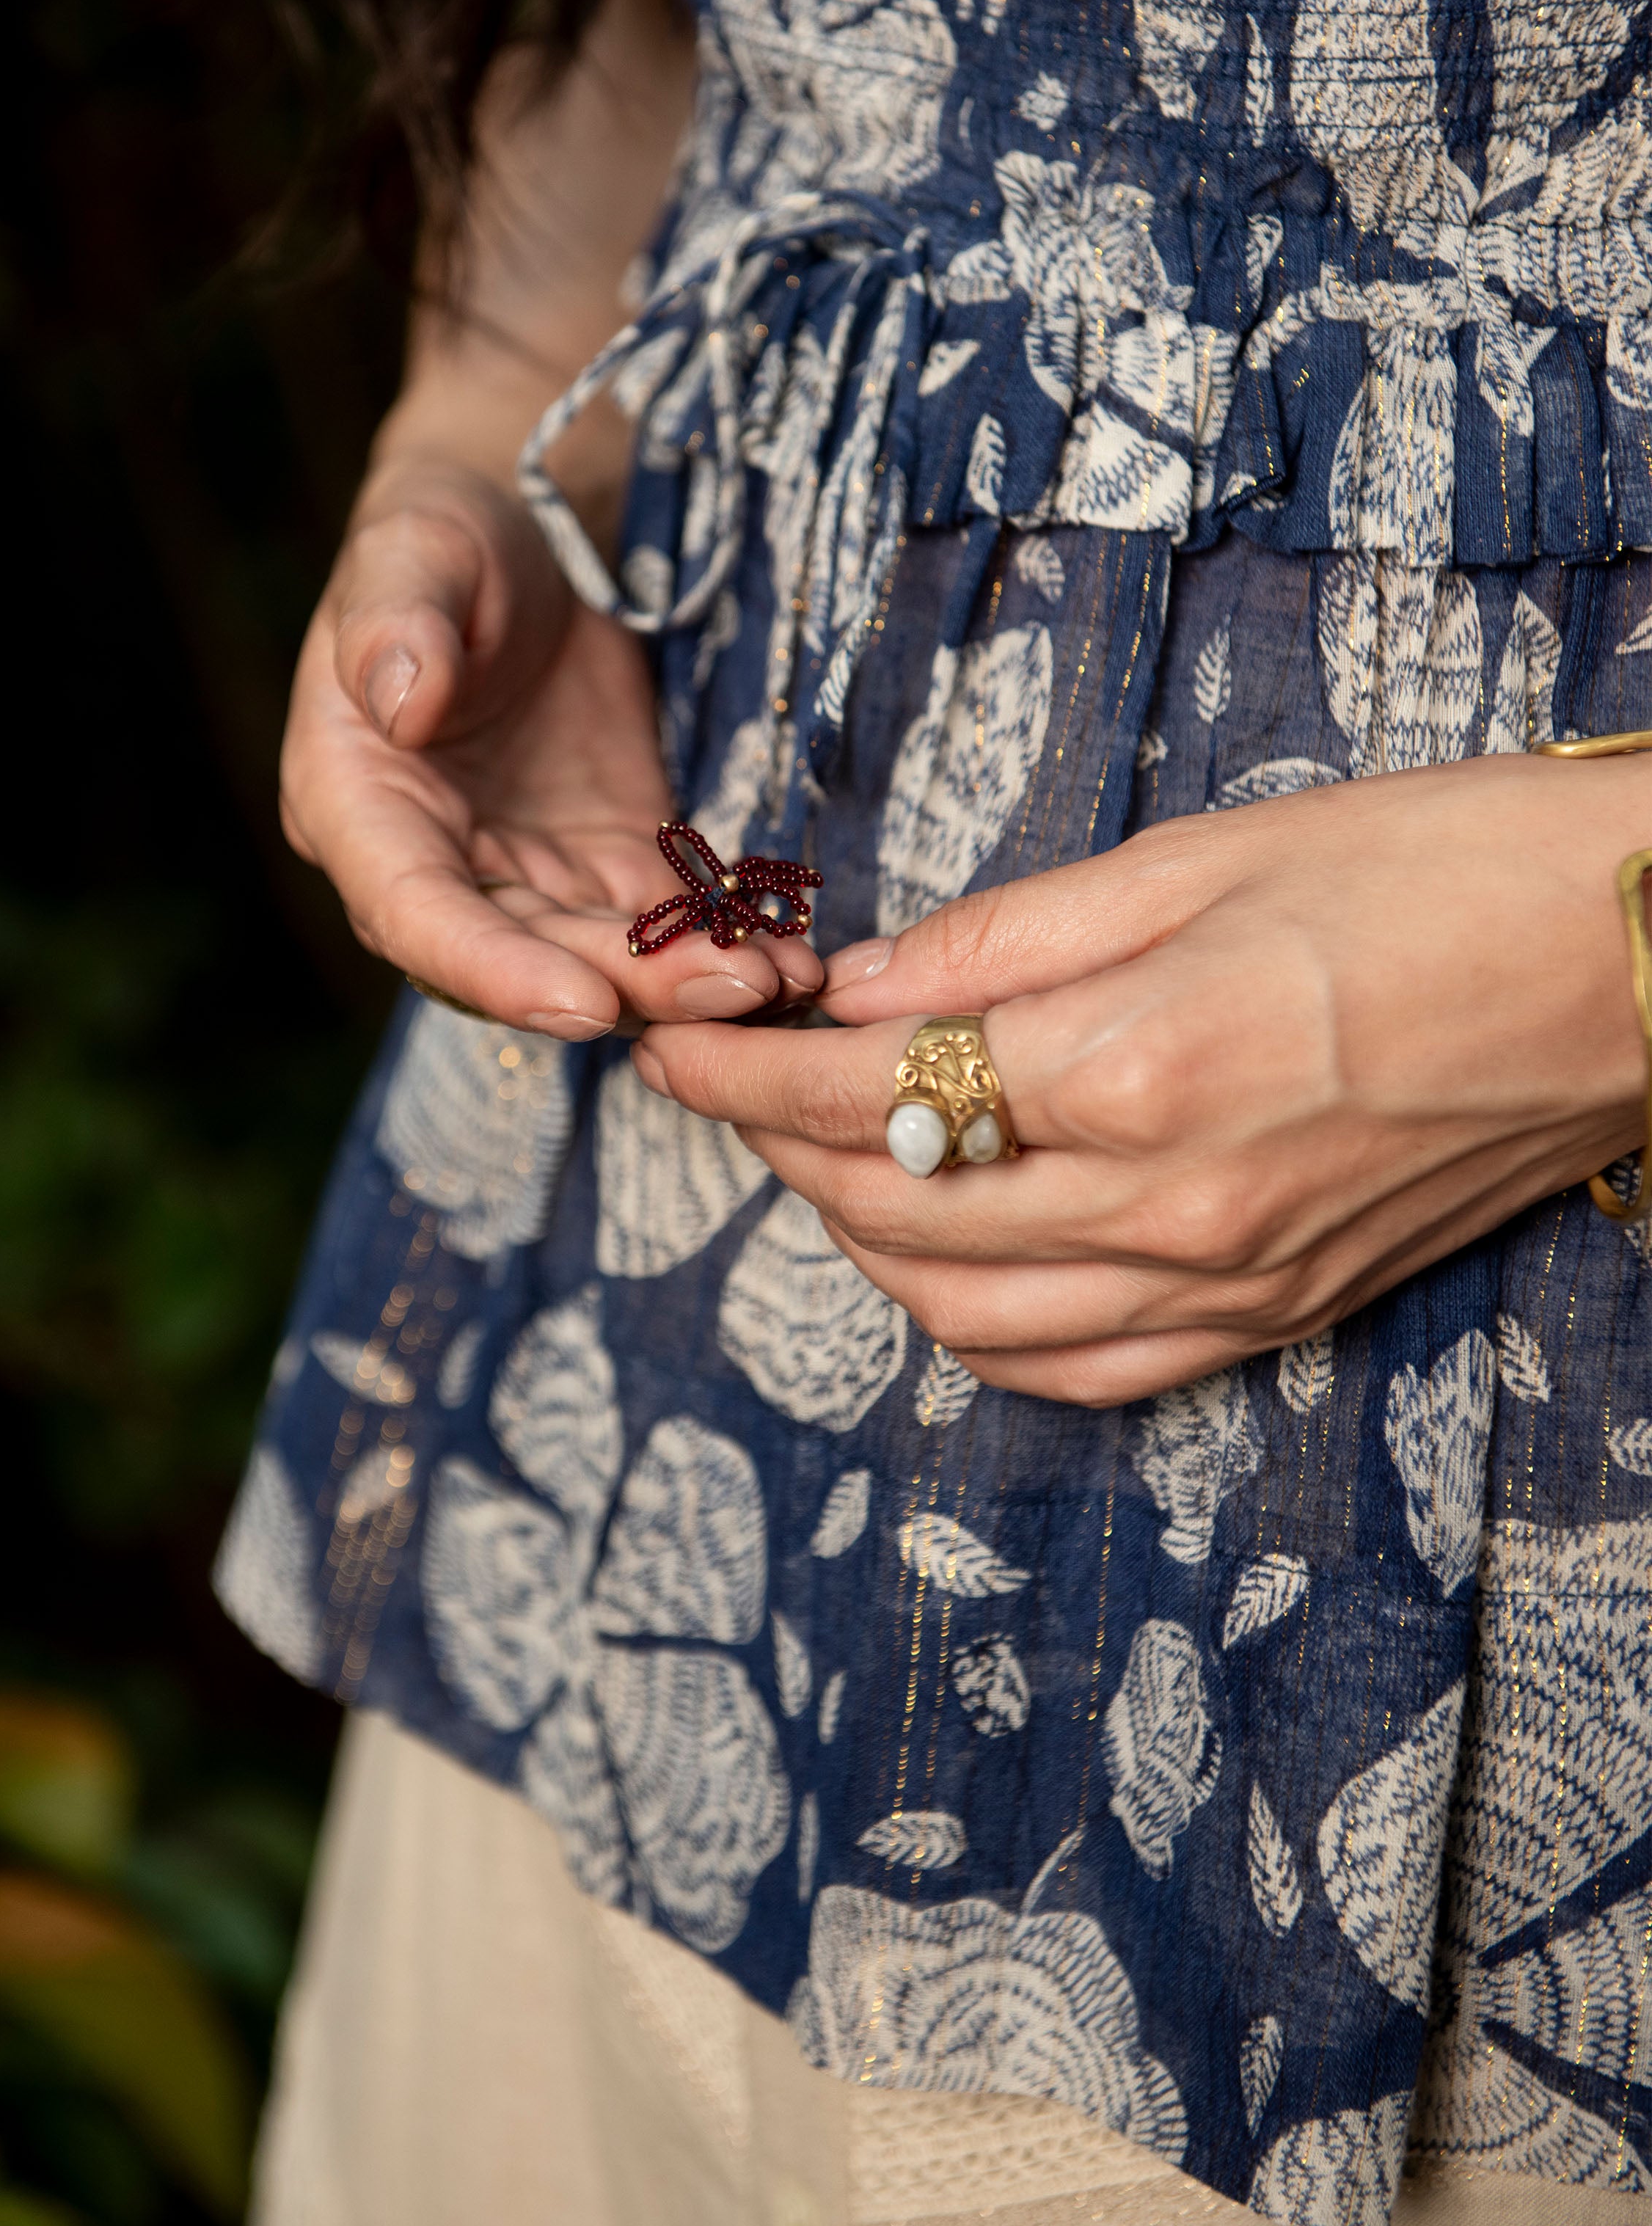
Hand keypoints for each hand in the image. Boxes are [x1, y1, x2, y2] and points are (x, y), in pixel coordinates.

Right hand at [279, 463, 822, 1034]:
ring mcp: (525, 871)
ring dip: (686, 980)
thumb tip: (401, 702)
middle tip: (732, 989)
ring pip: (598, 956)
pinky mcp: (605, 861)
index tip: (582, 1001)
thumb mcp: (413, 548)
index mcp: (356, 804)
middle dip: (626, 983)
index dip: (493, 969)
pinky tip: (789, 958)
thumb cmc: (449, 534)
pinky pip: (660, 923)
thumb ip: (395, 622)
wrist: (527, 532)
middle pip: (523, 955)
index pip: (415, 915)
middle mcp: (435, 863)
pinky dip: (719, 943)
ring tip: (780, 981)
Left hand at [633, 757, 1648, 1401]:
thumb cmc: (1440, 868)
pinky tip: (952, 1258)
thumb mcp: (1204, 853)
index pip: (865, 1096)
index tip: (671, 1040)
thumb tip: (862, 985)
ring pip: (967, 1317)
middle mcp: (1167, 1207)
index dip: (741, 1071)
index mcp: (1135, 1067)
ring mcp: (1228, 1283)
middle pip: (893, 1210)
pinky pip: (1084, 1372)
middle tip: (733, 1079)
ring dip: (864, 1241)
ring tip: (829, 1156)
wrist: (1638, 964)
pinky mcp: (1279, 1314)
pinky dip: (980, 1327)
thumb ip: (1009, 937)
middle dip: (779, 1146)